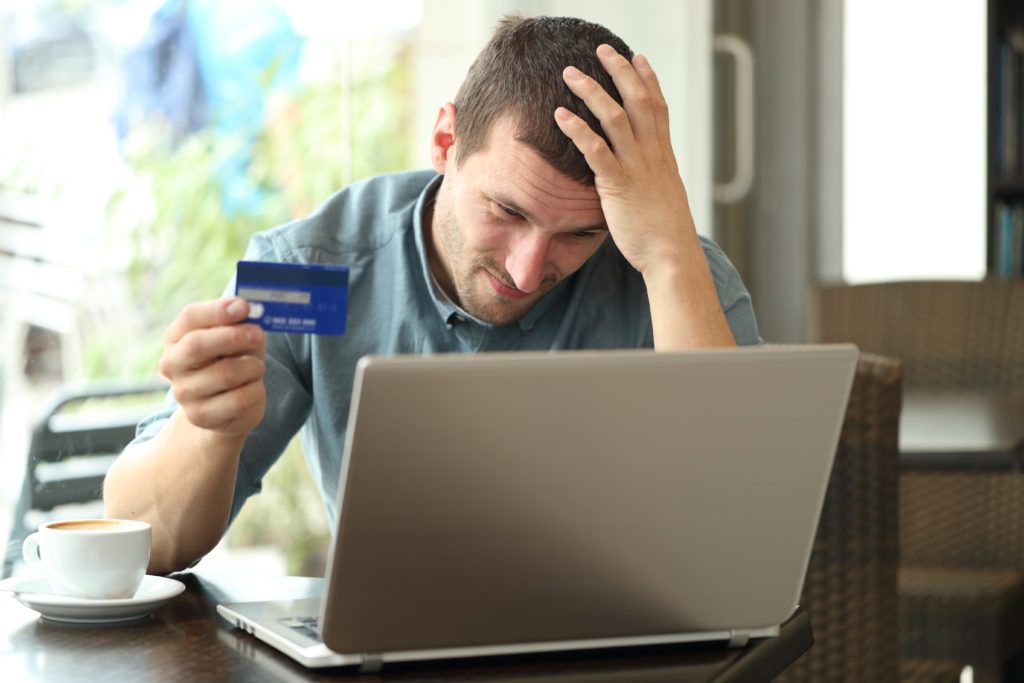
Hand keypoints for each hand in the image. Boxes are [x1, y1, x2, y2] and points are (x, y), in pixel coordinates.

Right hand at [159, 297, 266, 436]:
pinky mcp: (200, 416)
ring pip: (225, 373)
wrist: (229, 408)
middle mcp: (172, 363)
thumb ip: (242, 325)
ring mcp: (183, 392)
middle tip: (258, 334)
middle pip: (197, 345)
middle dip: (233, 337)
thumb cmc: (233, 362)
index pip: (190, 317)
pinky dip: (255, 390)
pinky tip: (253, 388)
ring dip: (252, 367)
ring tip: (257, 368)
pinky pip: (238, 399)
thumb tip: (254, 311)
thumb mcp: (238, 340)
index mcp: (177, 337)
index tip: (243, 306)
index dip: (217, 310)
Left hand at [554, 44, 698, 276]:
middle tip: (602, 50)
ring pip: (615, 117)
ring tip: (571, 74)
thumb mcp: (663, 198)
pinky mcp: (618, 184)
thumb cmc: (665, 235)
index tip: (638, 58)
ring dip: (592, 91)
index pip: (658, 107)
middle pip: (638, 100)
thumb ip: (650, 181)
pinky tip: (560, 115)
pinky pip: (596, 149)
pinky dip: (577, 129)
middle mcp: (653, 155)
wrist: (672, 255)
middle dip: (620, 72)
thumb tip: (641, 178)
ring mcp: (637, 167)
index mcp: (664, 156)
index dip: (648, 80)